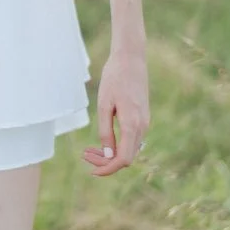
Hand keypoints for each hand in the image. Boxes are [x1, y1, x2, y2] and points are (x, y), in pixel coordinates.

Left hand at [83, 41, 148, 175]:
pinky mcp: (143, 118)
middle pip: (126, 157)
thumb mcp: (104, 105)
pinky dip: (117, 145)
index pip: (123, 159)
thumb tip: (107, 155)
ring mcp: (145, 123)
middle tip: (84, 155)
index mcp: (133, 125)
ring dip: (110, 154)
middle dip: (105, 162)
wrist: (131, 59)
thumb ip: (105, 132)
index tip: (91, 170)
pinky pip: (131, 140)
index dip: (107, 168)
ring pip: (129, 150)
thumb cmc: (114, 78)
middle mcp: (142, 127)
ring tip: (89, 150)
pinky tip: (103, 141)